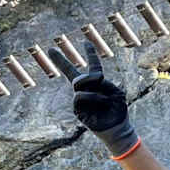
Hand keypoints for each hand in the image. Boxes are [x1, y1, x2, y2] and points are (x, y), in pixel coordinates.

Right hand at [48, 43, 137, 157]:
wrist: (117, 128)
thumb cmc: (118, 110)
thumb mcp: (116, 92)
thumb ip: (102, 83)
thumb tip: (84, 83)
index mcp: (98, 83)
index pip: (93, 65)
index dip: (90, 54)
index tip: (85, 42)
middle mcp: (87, 89)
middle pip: (71, 72)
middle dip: (60, 61)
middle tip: (51, 50)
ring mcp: (80, 99)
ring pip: (79, 83)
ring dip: (92, 85)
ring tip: (104, 96)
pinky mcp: (77, 109)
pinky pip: (79, 96)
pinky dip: (92, 97)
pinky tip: (102, 102)